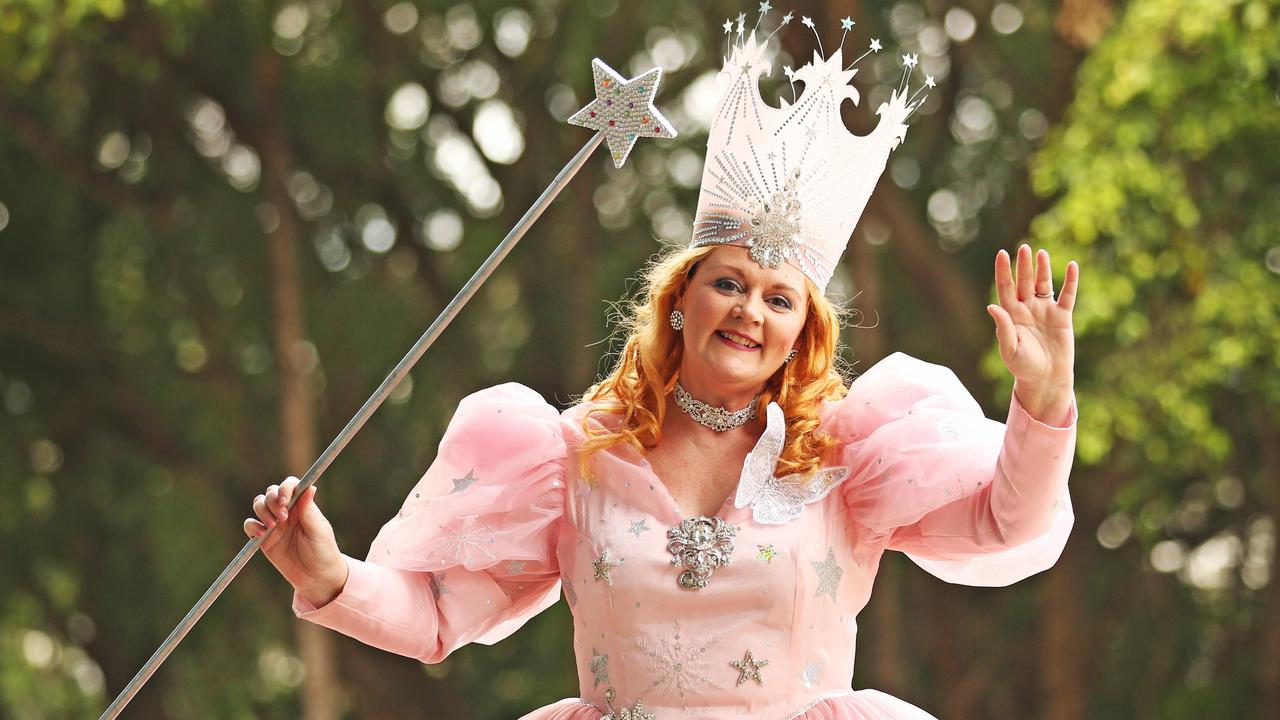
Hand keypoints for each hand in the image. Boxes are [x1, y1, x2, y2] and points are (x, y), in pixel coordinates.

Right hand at [244, 476, 347, 606]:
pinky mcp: (264, 538)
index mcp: (302, 505)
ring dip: (262, 511)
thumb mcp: (319, 532)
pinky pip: (250, 525)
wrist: (315, 577)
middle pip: (271, 492)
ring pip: (259, 504)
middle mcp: (287, 511)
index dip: (285, 488)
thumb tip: (310, 487)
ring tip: (273, 527)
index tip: (285, 501)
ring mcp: (274, 524)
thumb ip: (309, 512)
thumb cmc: (323, 552)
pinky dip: (251, 526)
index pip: (290, 486)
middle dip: (273, 501)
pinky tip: (260, 534)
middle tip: (282, 518)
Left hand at [987, 245, 1077, 419]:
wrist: (1046, 379)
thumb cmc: (1023, 367)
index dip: (1003, 271)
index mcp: (1011, 315)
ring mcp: (1045, 311)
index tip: (1002, 253)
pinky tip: (1072, 266)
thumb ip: (1003, 327)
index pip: (1006, 288)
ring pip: (1043, 284)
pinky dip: (1070, 281)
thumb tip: (992, 306)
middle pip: (1024, 282)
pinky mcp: (1063, 317)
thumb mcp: (1010, 349)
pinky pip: (1067, 295)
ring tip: (1042, 253)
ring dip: (1043, 269)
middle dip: (1023, 265)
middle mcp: (1027, 309)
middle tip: (1024, 248)